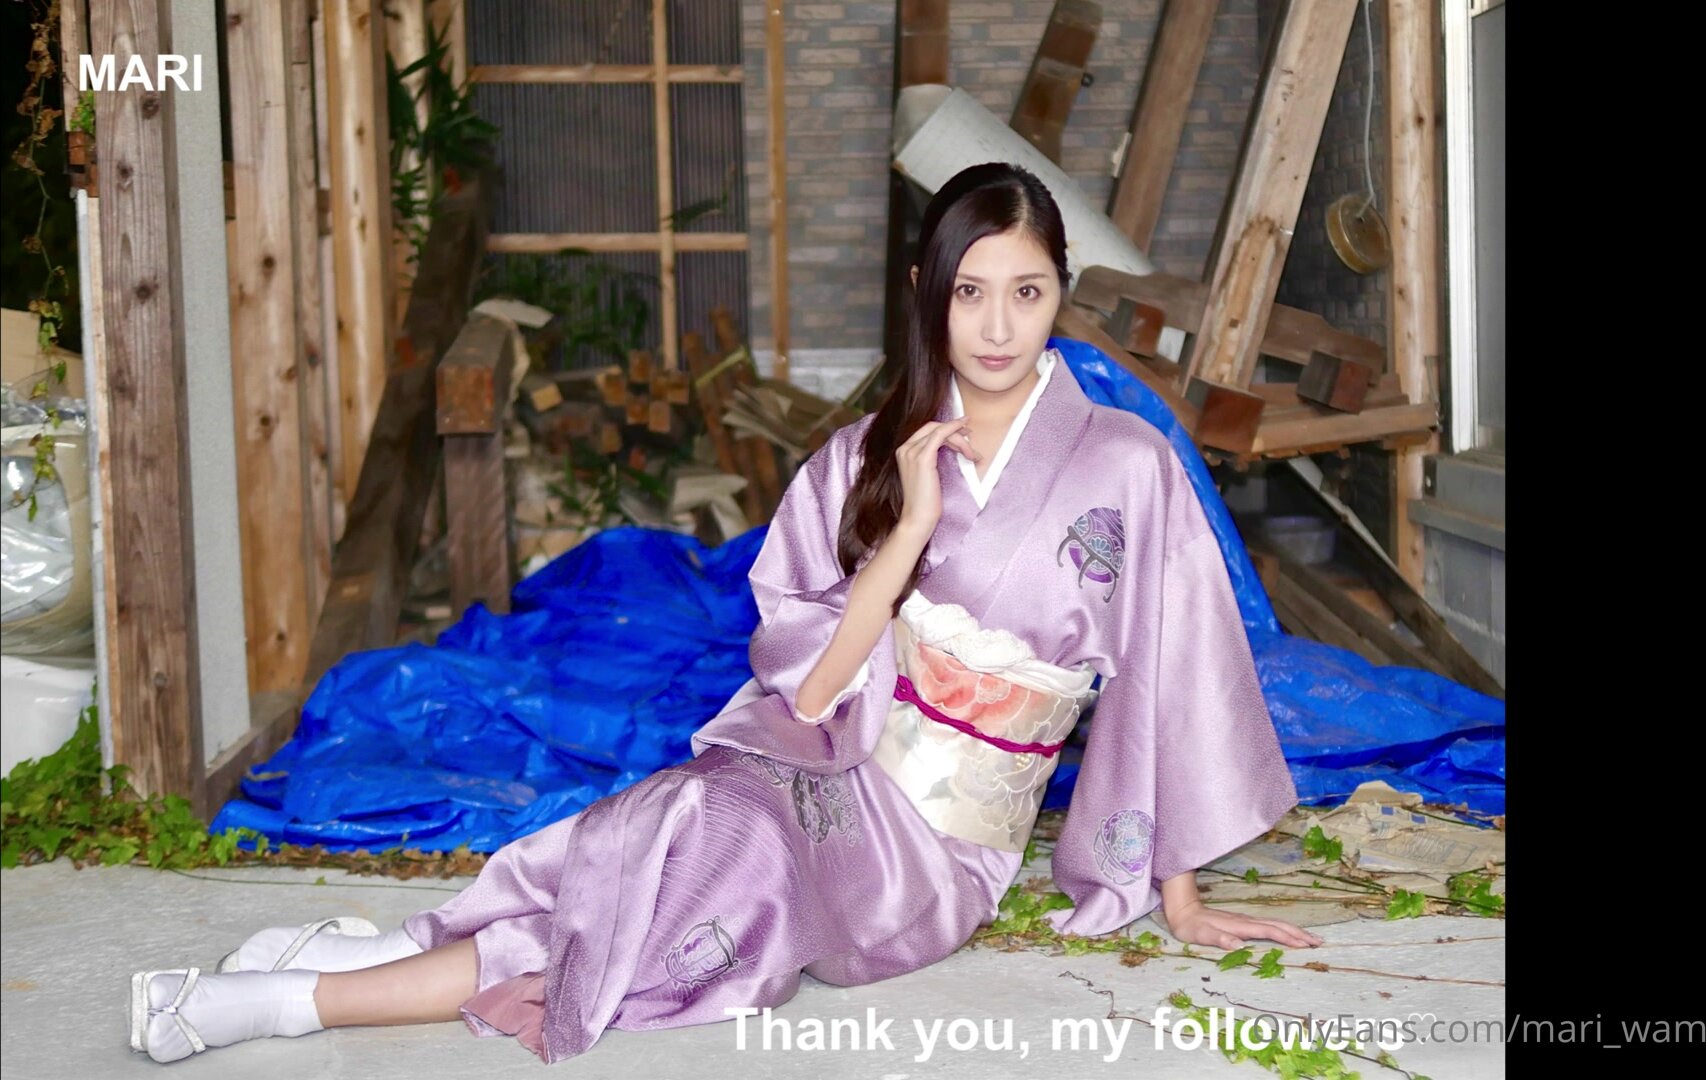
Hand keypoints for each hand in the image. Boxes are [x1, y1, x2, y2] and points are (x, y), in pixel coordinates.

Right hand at [894, 417, 979, 534]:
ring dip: (960, 439)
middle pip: (933, 428)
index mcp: (904, 452)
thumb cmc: (925, 502)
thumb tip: (950, 447)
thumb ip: (931, 459)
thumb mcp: (927, 475)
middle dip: (954, 430)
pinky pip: (940, 434)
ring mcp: (912, 452)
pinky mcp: (922, 458)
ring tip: (972, 454)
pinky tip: (964, 428)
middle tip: (970, 436)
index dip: (946, 428)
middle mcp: (905, 449)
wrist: (918, 518)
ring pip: (940, 431)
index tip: (962, 431)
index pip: (927, 431)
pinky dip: (954, 428)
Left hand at [1164, 900, 1323, 950]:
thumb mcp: (1201, 935)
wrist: (1184, 911)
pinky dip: (1285, 930)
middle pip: (1278, 925)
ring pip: (1276, 924)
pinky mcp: (1245, 923)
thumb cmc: (1192, 927)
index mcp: (1240, 926)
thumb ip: (1219, 939)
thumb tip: (1237, 945)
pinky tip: (1291, 935)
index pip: (1268, 931)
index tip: (1304, 944)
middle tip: (1320, 942)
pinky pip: (1270, 926)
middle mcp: (1247, 921)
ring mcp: (1247, 921)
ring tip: (1313, 939)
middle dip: (1299, 933)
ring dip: (1296, 931)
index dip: (1286, 938)